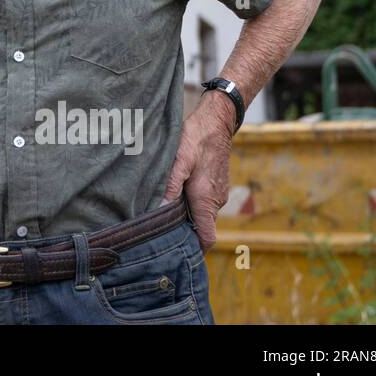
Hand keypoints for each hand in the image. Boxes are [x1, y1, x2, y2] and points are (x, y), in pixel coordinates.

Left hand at [161, 94, 234, 252]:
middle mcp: (214, 201)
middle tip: (159, 232)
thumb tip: (160, 210)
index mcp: (206, 200)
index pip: (207, 238)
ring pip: (201, 214)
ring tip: (162, 212)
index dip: (195, 250)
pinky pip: (203, 203)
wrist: (216, 121)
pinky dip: (190, 204)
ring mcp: (217, 194)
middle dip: (183, 232)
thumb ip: (170, 187)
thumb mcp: (179, 161)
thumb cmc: (196, 139)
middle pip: (201, 228)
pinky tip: (173, 195)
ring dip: (185, 216)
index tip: (178, 253)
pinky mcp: (215, 185)